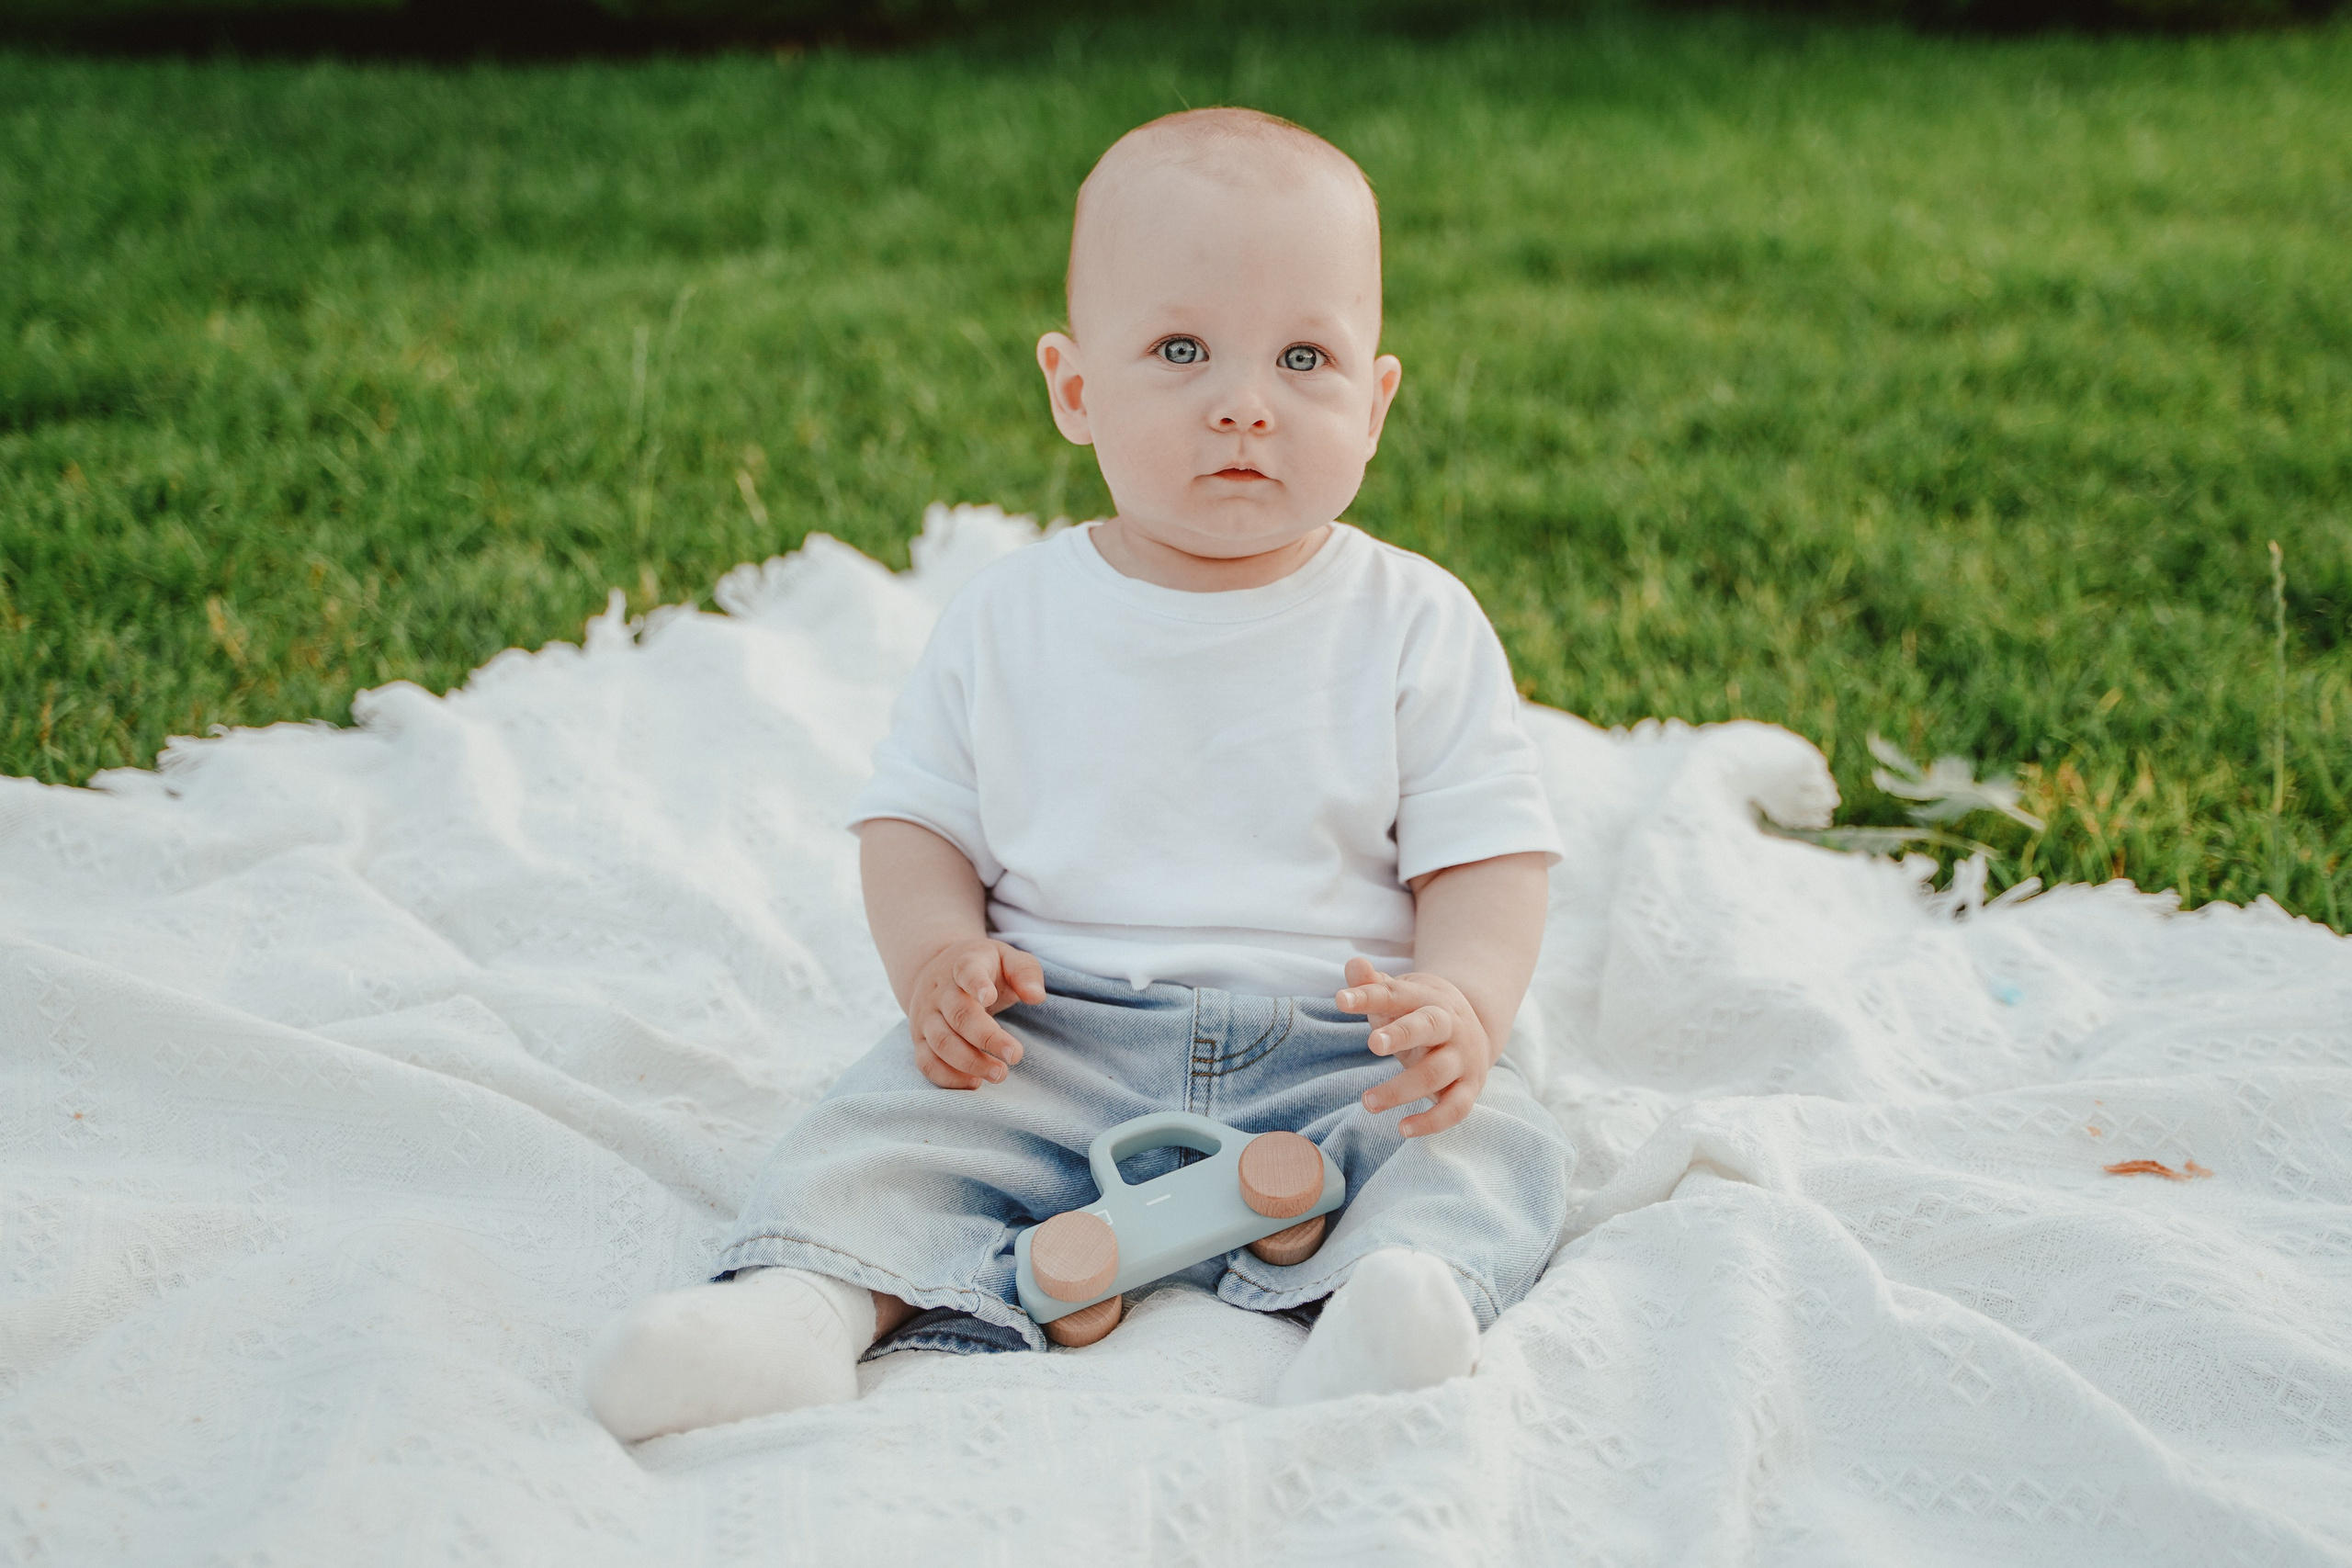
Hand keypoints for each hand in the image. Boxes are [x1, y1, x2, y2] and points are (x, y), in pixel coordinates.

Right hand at [907, 939, 1046, 1088]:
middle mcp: (940, 992)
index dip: (976, 984)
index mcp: (964, 965)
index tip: (989, 998)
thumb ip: (1025, 972)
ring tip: (999, 1074)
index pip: (967, 971)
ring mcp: (926, 1017)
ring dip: (970, 1062)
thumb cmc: (984, 969)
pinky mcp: (920, 1040)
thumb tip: (1036, 996)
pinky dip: (948, 1077)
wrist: (937, 973)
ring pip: (941, 1042)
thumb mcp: (1007, 959)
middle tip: (1015, 1055)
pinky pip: (926, 1062)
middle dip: (987, 1038)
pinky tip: (974, 1082)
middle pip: (958, 1015)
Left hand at [1334, 956, 1493, 1137]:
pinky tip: (1402, 1129)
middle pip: (1429, 1026)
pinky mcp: (1470, 1088)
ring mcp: (1462, 1058)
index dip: (1369, 996)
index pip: (1396, 995)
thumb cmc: (1419, 1013)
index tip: (1340, 1000)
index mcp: (1427, 999)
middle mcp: (1449, 1026)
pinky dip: (1432, 1121)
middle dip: (1402, 1034)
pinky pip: (1456, 1108)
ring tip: (1367, 1101)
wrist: (1474, 1030)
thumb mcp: (1399, 996)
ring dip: (1402, 1089)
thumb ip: (1373, 984)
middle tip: (1372, 1044)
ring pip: (1436, 1073)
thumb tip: (1354, 964)